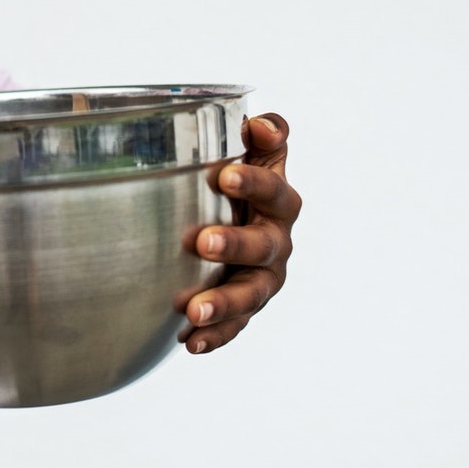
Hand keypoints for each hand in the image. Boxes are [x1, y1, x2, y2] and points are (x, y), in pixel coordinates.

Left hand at [181, 113, 300, 353]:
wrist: (230, 224)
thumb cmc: (235, 184)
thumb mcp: (252, 154)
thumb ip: (263, 135)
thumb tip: (259, 124)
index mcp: (278, 202)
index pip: (275, 191)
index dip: (255, 183)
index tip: (224, 176)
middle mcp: (277, 242)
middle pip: (265, 246)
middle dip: (236, 244)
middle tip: (203, 241)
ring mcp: (262, 279)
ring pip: (251, 294)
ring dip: (224, 303)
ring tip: (193, 311)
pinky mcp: (245, 309)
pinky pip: (234, 327)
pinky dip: (215, 336)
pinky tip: (190, 342)